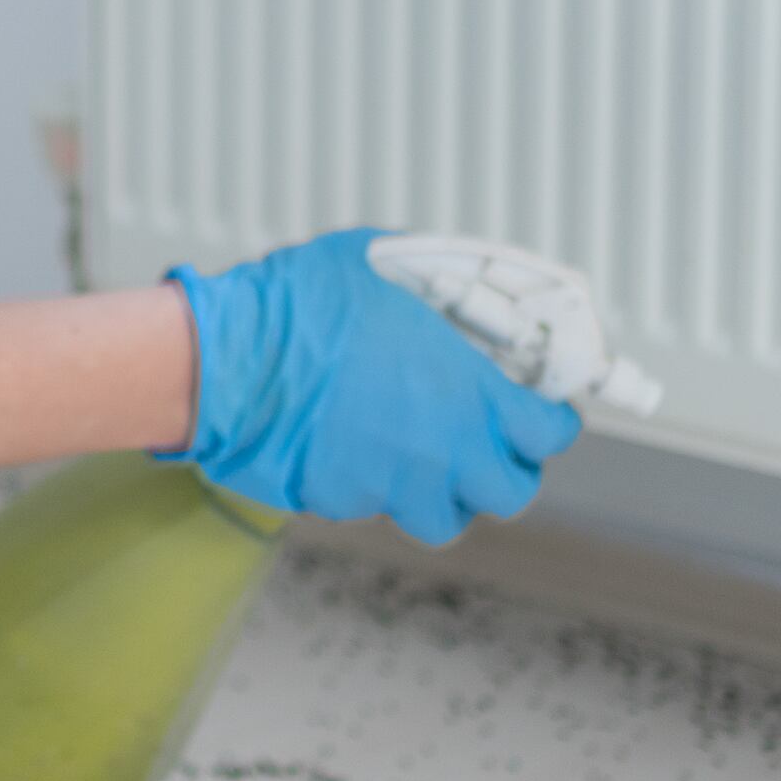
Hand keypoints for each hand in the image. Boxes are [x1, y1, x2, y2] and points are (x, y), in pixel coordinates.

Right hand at [165, 229, 587, 545]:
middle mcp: (442, 452)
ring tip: (421, 452)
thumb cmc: (302, 308)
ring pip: (444, 516)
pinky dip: (377, 484)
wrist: (229, 363)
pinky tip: (354, 443)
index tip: (542, 409)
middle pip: (510, 492)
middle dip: (506, 467)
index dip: (551, 421)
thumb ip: (432, 285)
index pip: (549, 433)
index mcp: (469, 395)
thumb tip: (449, 285)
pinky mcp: (346, 504)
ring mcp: (392, 487)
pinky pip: (378, 505)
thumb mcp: (382, 264)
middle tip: (488, 438)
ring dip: (444, 490)